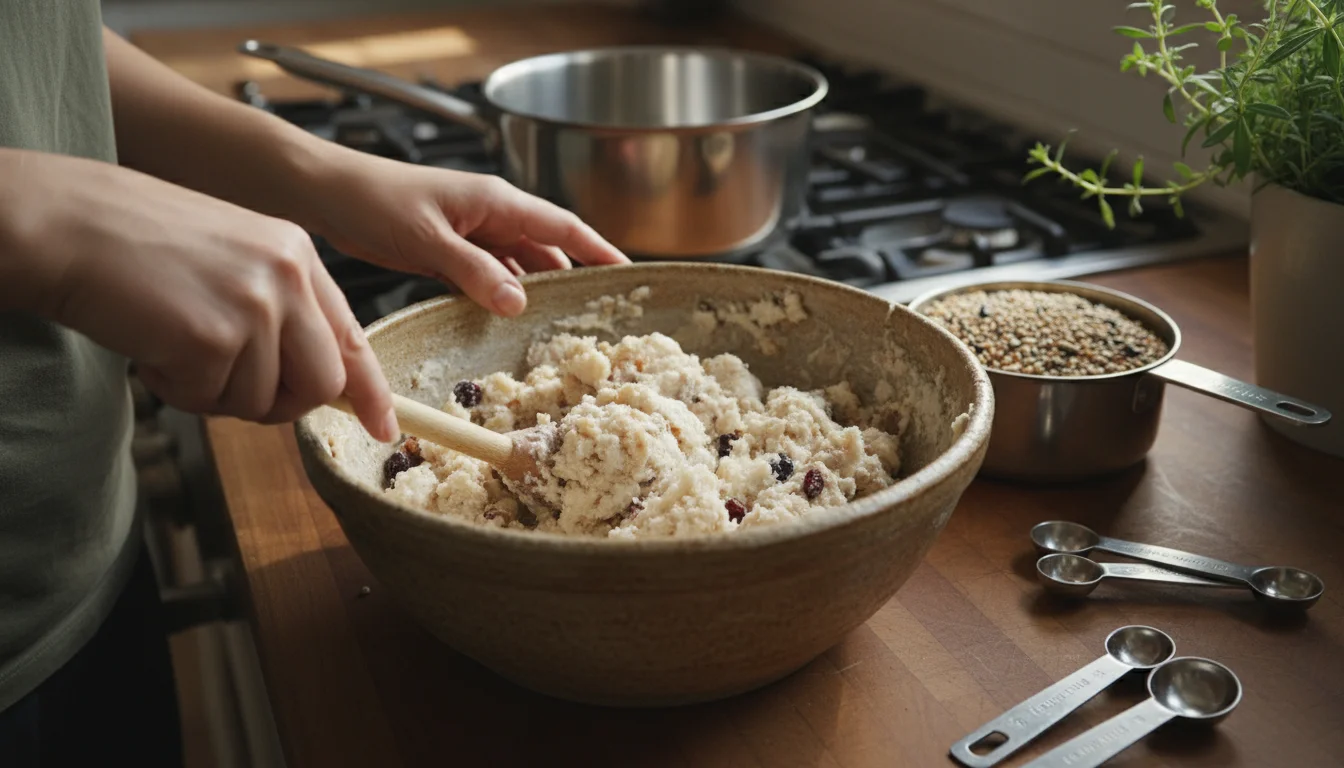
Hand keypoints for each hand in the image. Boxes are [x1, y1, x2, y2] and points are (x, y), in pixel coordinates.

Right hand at [0, 150, 398, 440]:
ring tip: (173, 344)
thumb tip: (311, 379)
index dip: (370, 391)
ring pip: (262, 401)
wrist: (67, 223)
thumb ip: (279, 310)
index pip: (352, 337)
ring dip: (212, 392)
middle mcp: (288, 276)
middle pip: (321, 383)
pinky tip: (151, 346)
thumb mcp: (232, 260)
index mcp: (297, 254)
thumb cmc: (136, 244)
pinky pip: (211, 401)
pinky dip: (176, 389)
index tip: (386, 426)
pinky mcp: (213, 338)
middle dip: (279, 404)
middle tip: (226, 385)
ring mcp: (255, 306)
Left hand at [303, 152, 628, 316]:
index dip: (598, 250)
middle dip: (574, 278)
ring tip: (560, 325)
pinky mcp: (451, 250)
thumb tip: (520, 303)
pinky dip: (502, 295)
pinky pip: (490, 275)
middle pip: (547, 248)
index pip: (563, 226)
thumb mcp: (428, 240)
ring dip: (536, 291)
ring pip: (519, 265)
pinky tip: (507, 319)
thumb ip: (475, 271)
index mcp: (496, 201)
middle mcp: (491, 215)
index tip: (627, 273)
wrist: (326, 193)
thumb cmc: (374, 200)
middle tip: (597, 314)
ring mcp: (472, 233)